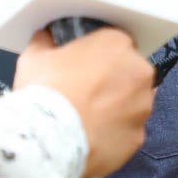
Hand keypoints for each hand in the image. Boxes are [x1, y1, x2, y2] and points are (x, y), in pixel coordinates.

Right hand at [14, 26, 155, 177]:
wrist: (49, 139)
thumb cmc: (45, 91)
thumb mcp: (35, 58)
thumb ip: (46, 42)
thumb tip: (45, 37)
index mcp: (116, 44)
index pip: (116, 44)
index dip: (100, 57)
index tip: (85, 68)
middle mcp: (138, 71)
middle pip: (131, 73)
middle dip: (114, 82)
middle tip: (88, 94)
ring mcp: (142, 106)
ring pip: (135, 103)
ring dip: (119, 108)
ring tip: (90, 120)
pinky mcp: (139, 136)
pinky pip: (129, 131)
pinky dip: (116, 134)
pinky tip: (95, 138)